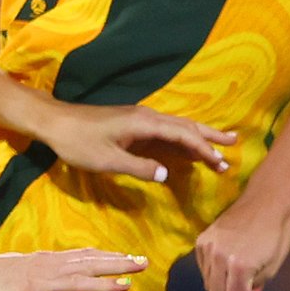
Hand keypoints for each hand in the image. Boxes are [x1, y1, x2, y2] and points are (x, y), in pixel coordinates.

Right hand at [0, 247, 141, 290]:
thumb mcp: (20, 264)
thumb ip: (40, 265)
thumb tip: (53, 262)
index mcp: (45, 261)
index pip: (84, 256)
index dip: (109, 256)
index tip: (131, 256)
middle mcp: (46, 270)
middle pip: (87, 265)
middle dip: (117, 264)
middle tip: (142, 263)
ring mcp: (36, 287)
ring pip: (75, 284)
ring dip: (101, 285)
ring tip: (125, 286)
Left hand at [38, 96, 235, 182]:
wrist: (55, 122)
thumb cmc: (78, 142)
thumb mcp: (107, 160)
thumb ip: (138, 167)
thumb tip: (166, 173)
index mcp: (144, 123)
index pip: (183, 134)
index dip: (203, 148)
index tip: (221, 161)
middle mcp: (147, 117)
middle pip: (186, 126)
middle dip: (210, 138)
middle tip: (234, 146)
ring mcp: (140, 120)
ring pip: (177, 127)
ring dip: (198, 138)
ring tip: (220, 146)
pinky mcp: (133, 125)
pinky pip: (165, 132)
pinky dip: (181, 140)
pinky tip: (188, 148)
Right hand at [191, 191, 289, 290]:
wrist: (264, 204)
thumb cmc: (275, 236)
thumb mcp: (273, 268)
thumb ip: (254, 286)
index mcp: (240, 267)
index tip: (252, 289)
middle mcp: (219, 259)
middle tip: (242, 282)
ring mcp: (207, 249)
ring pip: (207, 284)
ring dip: (221, 281)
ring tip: (234, 267)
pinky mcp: (200, 240)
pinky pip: (203, 267)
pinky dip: (213, 268)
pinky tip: (226, 256)